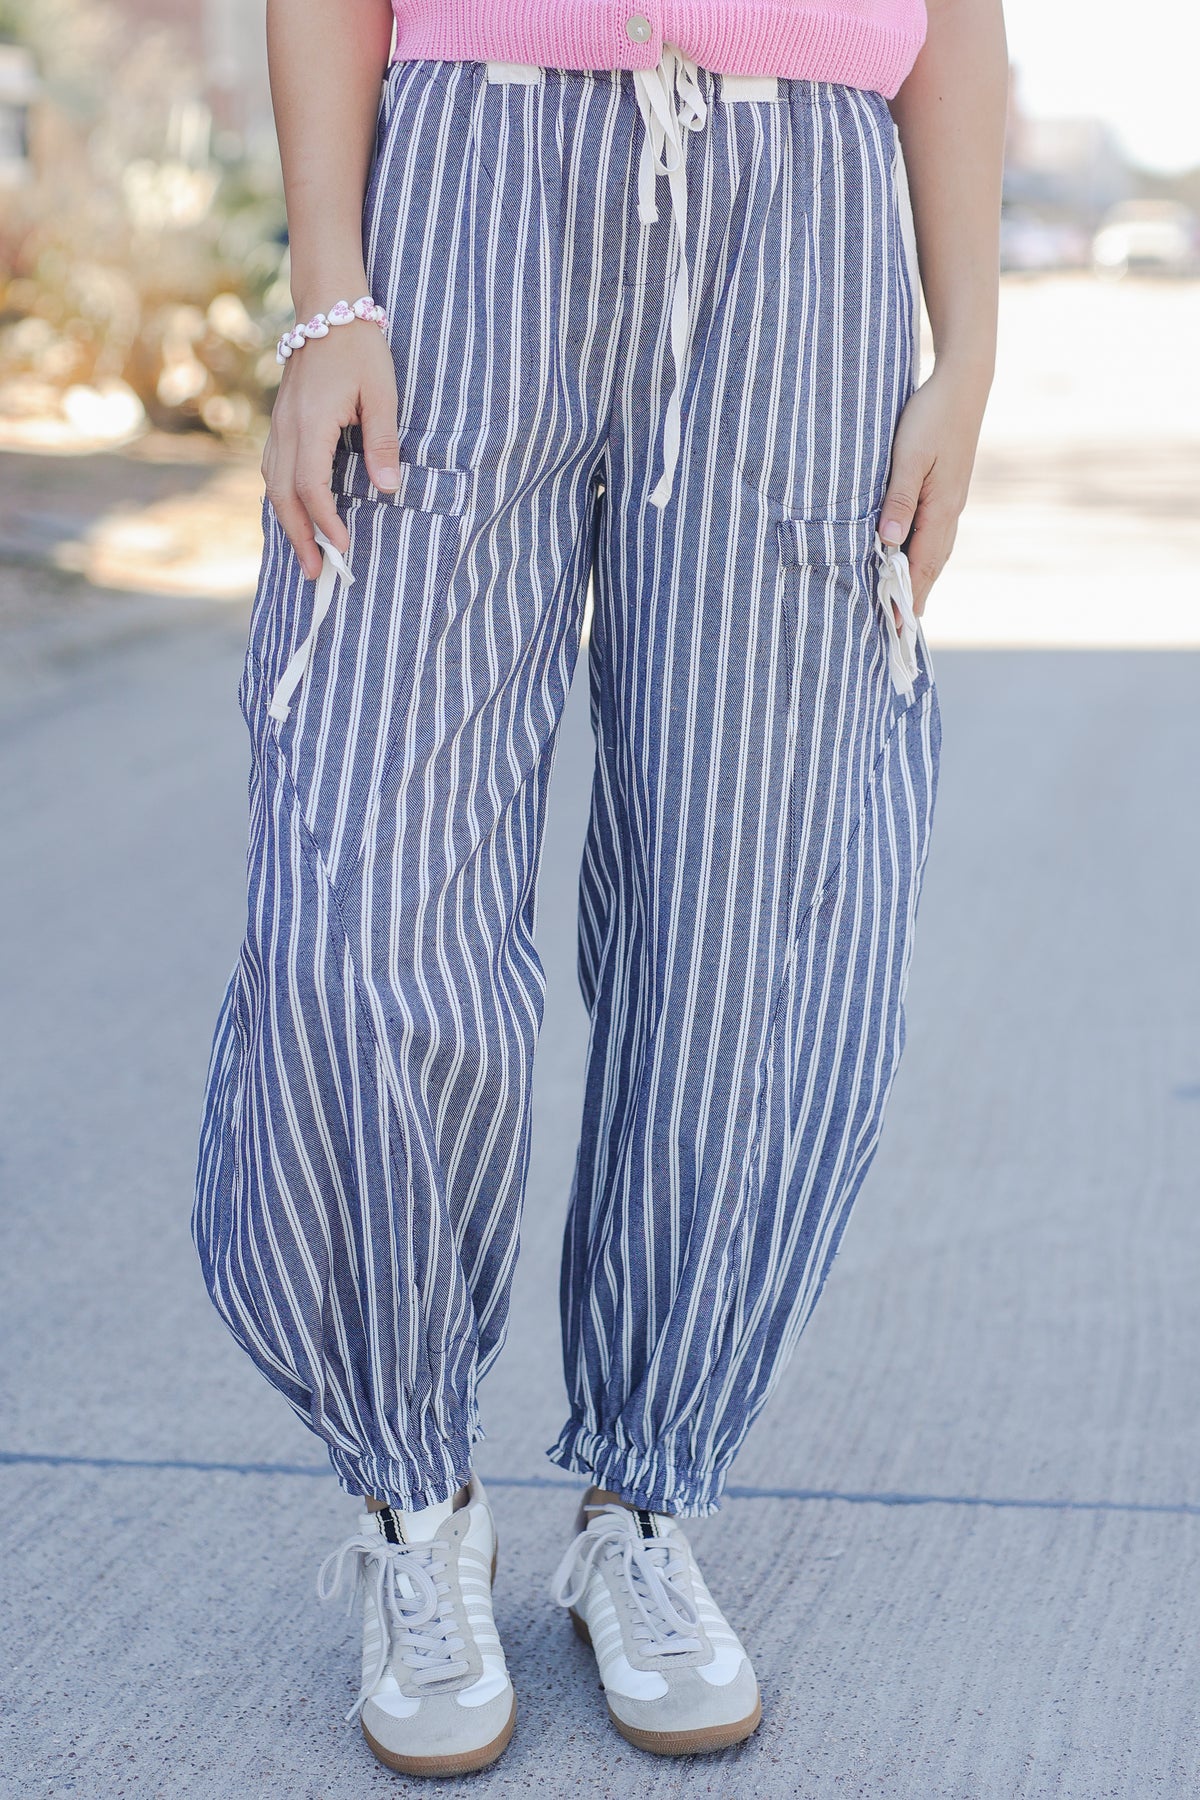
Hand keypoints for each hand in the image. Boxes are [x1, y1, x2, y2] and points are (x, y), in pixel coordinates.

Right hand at [262, 324, 400, 580]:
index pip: (311, 486)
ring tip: (306, 555)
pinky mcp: (281, 423)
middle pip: (283, 495)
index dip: (325, 521)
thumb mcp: (382, 395)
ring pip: (272, 485)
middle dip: (299, 537)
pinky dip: (281, 499)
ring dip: (288, 523)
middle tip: (318, 573)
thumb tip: (389, 491)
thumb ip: (383, 444)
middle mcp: (287, 429)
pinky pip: (272, 470)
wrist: (328, 308)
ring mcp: (279, 426)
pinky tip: (295, 516)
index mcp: (311, 424)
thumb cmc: (360, 348)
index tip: (343, 547)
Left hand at [877, 361, 990, 616]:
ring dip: (922, 580)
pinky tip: (917, 559)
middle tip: (900, 630)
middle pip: (931, 566)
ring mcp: (952, 501)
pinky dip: (925, 556)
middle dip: (915, 598)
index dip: (907, 597)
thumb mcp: (909, 456)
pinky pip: (937, 534)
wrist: (963, 384)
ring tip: (908, 606)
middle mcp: (950, 510)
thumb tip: (889, 541)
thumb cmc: (931, 416)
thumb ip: (899, 499)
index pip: (920, 565)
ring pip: (936, 551)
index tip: (896, 626)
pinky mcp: (949, 490)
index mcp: (941, 507)